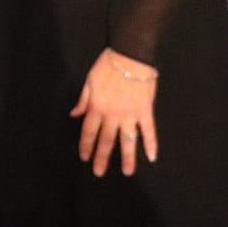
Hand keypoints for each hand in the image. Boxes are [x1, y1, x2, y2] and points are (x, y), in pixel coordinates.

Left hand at [70, 47, 158, 176]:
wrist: (130, 54)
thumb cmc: (108, 64)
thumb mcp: (90, 80)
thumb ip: (83, 100)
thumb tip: (74, 114)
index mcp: (97, 106)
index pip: (89, 131)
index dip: (86, 145)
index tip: (85, 157)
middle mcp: (112, 114)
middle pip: (106, 140)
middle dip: (102, 157)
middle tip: (99, 172)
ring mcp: (130, 114)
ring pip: (127, 141)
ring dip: (127, 158)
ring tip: (127, 172)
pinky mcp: (145, 110)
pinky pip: (148, 130)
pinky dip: (151, 143)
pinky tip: (152, 156)